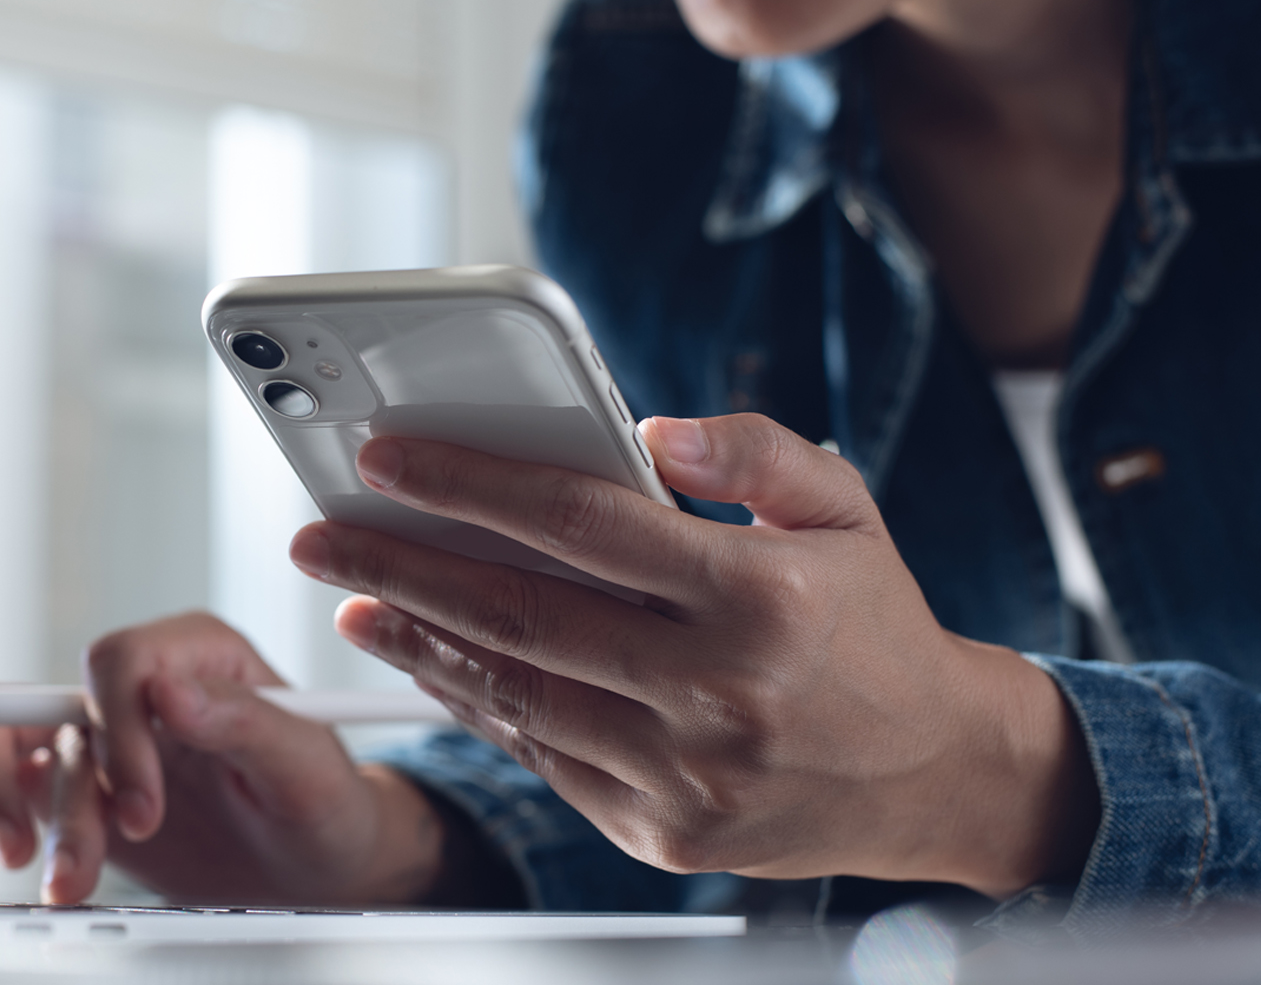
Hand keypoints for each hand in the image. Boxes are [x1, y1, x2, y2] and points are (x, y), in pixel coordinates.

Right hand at [0, 612, 445, 904]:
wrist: (318, 863)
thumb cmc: (323, 804)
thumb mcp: (307, 766)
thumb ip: (244, 721)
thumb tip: (169, 692)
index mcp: (197, 655)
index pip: (120, 663)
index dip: (117, 736)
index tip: (142, 811)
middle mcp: (139, 687)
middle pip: (38, 698)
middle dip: (27, 781)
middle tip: (49, 856)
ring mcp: (98, 736)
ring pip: (4, 741)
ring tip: (44, 874)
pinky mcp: (73, 785)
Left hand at [289, 414, 1097, 897]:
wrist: (935, 775)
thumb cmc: (874, 626)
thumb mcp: (844, 511)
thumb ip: (755, 452)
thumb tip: (653, 429)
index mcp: (758, 597)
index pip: (581, 524)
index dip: (471, 484)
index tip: (389, 458)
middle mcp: (716, 692)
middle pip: (521, 614)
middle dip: (402, 566)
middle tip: (325, 535)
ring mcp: (684, 773)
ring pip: (517, 693)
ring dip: (420, 641)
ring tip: (355, 598)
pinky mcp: (662, 830)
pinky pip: (543, 755)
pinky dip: (476, 704)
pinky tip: (431, 659)